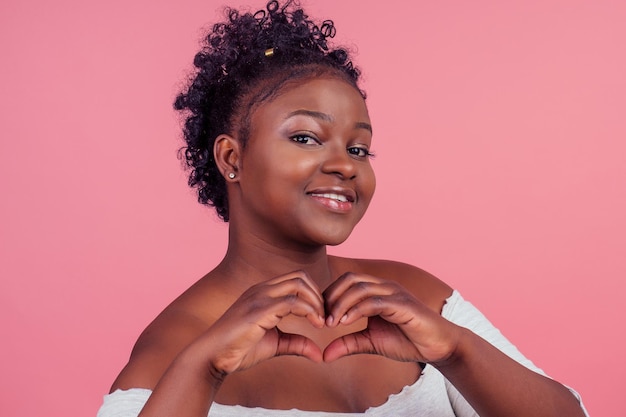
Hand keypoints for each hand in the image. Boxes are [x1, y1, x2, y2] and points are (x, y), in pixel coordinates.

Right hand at [197, 271, 325, 378]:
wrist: (212, 357)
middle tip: (326, 318)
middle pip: (300, 277)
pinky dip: (310, 311)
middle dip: (319, 295)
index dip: (314, 295)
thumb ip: (296, 343)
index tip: (323, 317)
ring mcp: (259, 297)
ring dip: (316, 302)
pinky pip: (292, 302)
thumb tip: (319, 354)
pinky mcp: (259, 310)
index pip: (296, 279)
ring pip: (298, 284)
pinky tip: (316, 326)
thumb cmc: (239, 350)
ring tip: (322, 322)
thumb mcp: (275, 344)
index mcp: (263, 292)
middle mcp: (261, 289)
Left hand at [322, 272, 461, 364]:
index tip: (318, 317)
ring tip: (330, 323)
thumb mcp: (371, 342)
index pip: (346, 282)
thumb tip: (324, 355)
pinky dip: (356, 310)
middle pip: (349, 279)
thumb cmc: (407, 341)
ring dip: (340, 304)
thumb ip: (348, 344)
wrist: (438, 347)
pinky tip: (345, 322)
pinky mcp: (402, 304)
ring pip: (359, 288)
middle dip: (331, 297)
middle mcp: (384, 286)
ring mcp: (394, 293)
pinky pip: (374, 301)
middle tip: (321, 318)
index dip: (329, 296)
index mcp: (376, 291)